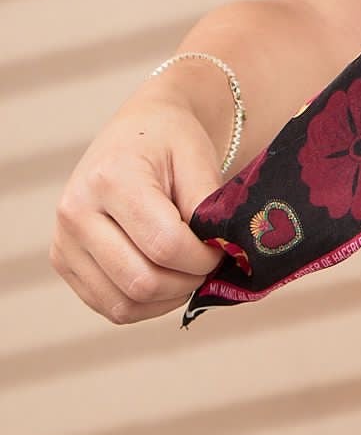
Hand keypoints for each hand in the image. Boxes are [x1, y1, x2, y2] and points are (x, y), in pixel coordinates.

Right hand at [51, 94, 224, 323]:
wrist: (137, 128)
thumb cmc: (171, 139)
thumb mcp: (197, 157)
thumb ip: (206, 205)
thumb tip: (215, 253)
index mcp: (111, 178)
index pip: (164, 244)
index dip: (202, 258)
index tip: (223, 249)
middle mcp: (76, 212)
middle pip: (140, 281)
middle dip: (187, 282)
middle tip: (210, 266)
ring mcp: (63, 241)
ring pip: (122, 304)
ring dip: (167, 299)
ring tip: (189, 272)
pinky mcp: (63, 261)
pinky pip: (108, 306)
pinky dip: (145, 305)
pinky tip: (167, 279)